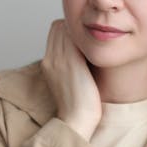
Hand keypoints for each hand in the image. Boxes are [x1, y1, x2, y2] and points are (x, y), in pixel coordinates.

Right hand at [41, 19, 101, 140]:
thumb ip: (71, 64)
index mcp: (47, 63)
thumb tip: (85, 53)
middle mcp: (50, 58)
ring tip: (95, 43)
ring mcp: (58, 58)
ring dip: (82, 31)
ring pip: (66, 28)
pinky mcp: (70, 61)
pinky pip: (74, 36)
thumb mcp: (68, 81)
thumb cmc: (79, 105)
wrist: (76, 120)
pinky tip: (98, 46)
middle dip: (75, 28)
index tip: (83, 39)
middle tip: (91, 37)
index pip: (55, 31)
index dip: (69, 30)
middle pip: (59, 26)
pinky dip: (86, 37)